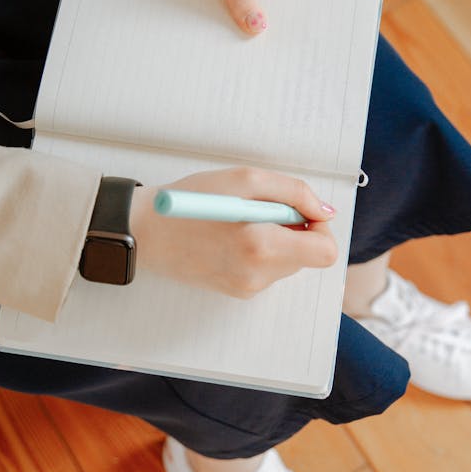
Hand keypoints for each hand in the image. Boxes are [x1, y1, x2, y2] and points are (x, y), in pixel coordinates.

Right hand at [130, 166, 337, 297]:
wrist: (145, 231)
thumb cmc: (192, 199)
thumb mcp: (246, 179)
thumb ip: (295, 192)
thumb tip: (324, 212)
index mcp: (263, 247)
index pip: (325, 251)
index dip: (320, 227)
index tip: (299, 211)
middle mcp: (259, 275)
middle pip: (307, 256)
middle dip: (294, 230)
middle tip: (260, 209)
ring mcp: (248, 288)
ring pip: (287, 263)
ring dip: (275, 239)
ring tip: (239, 222)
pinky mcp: (237, 292)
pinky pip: (267, 269)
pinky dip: (259, 251)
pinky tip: (230, 237)